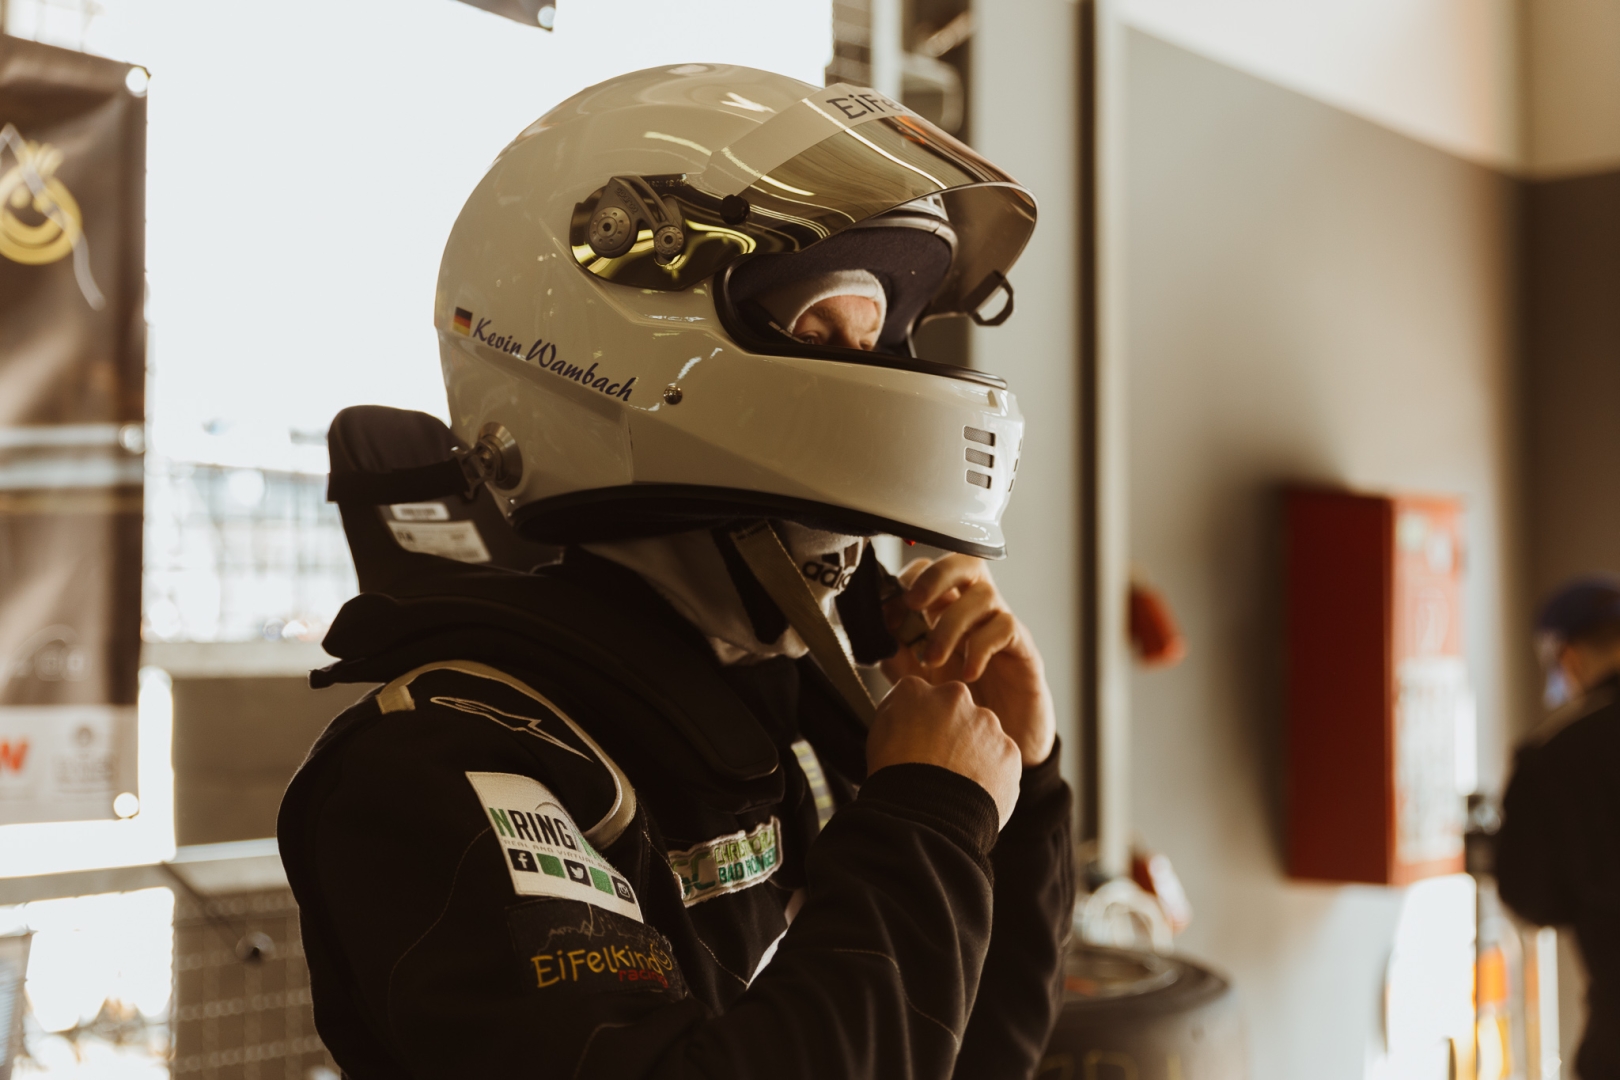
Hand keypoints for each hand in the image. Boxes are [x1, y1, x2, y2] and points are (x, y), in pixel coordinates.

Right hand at [868, 676, 1021, 826]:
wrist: (924, 811)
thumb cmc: (896, 773)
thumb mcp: (880, 726)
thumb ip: (899, 705)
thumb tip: (909, 701)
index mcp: (923, 690)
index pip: (928, 699)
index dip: (923, 724)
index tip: (918, 744)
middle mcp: (959, 698)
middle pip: (960, 714)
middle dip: (954, 735)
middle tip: (938, 764)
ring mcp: (989, 726)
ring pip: (984, 738)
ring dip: (974, 754)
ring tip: (955, 784)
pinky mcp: (1010, 753)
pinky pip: (1002, 763)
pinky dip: (992, 776)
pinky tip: (972, 792)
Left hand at [881, 555, 1056, 766]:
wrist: (999, 742)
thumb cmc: (960, 703)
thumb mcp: (919, 681)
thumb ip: (898, 657)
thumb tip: (879, 636)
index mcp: (947, 607)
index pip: (930, 570)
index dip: (908, 581)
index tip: (889, 612)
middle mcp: (976, 608)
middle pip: (965, 562)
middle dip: (936, 576)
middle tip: (914, 603)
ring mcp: (1001, 624)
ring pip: (983, 596)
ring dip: (951, 625)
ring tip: (934, 659)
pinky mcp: (1023, 646)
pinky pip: (1005, 628)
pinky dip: (980, 647)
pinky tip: (966, 674)